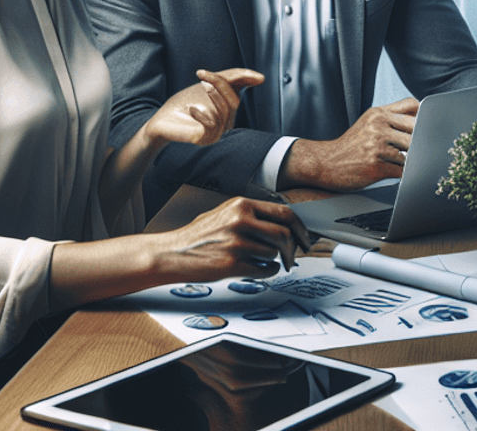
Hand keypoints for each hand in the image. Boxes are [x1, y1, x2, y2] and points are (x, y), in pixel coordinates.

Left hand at [143, 68, 263, 148]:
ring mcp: (217, 132)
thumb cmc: (185, 102)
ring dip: (213, 94)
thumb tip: (260, 78)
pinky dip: (203, 115)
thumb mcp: (208, 84)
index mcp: (228, 108)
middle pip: (234, 102)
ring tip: (200, 85)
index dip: (245, 79)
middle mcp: (225, 122)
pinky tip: (192, 109)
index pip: (239, 92)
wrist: (163, 120)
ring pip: (225, 112)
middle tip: (202, 74)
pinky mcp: (206, 139)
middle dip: (220, 84)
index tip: (254, 75)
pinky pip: (212, 126)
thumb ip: (231, 78)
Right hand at [152, 196, 312, 279]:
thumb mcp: (225, 214)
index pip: (283, 213)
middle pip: (284, 233)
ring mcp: (236, 242)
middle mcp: (241, 220)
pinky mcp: (231, 264)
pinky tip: (262, 269)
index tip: (305, 237)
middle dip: (295, 247)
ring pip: (274, 252)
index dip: (300, 227)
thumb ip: (252, 215)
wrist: (171, 253)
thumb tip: (282, 224)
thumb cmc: (198, 236)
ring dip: (277, 260)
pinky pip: (264, 269)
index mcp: (241, 205)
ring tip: (268, 261)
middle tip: (296, 255)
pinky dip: (269, 271)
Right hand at [278, 97, 419, 189]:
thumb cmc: (351, 144)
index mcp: (378, 113)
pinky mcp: (376, 166)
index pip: (413, 106)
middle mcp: (378, 126)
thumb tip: (420, 115)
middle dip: (422, 141)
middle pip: (416, 130)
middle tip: (428, 148)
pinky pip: (402, 170)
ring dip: (414, 159)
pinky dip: (406, 173)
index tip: (430, 126)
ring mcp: (377, 146)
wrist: (326, 163)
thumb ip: (391, 116)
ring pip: (411, 152)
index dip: (424, 116)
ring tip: (413, 162)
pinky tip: (405, 174)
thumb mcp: (368, 121)